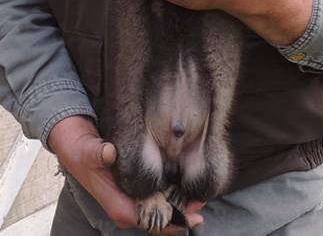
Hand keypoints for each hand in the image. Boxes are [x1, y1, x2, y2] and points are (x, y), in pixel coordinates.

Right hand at [48, 115, 203, 232]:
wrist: (74, 144)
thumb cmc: (81, 151)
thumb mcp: (87, 150)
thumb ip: (97, 153)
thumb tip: (108, 153)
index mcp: (117, 204)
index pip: (150, 222)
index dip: (173, 221)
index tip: (194, 217)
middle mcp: (125, 205)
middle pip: (159, 219)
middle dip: (181, 214)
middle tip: (202, 203)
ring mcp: (129, 198)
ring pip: (158, 209)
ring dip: (177, 205)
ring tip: (197, 195)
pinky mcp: (132, 189)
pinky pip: (155, 198)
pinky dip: (170, 194)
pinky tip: (182, 184)